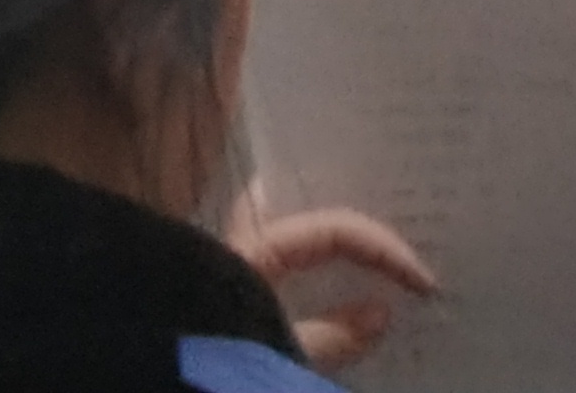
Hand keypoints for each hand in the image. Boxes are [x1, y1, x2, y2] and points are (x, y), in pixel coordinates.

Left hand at [234, 202, 439, 374]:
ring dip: (327, 237)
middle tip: (393, 211)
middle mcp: (236, 242)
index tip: (422, 282)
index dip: (384, 249)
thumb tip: (383, 313)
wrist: (154, 377)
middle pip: (295, 200)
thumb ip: (332, 336)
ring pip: (283, 228)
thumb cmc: (215, 361)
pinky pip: (276, 266)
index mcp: (251, 247)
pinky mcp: (222, 294)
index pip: (333, 228)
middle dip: (343, 202)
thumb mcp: (277, 353)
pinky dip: (307, 270)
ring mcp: (227, 266)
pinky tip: (336, 288)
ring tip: (374, 249)